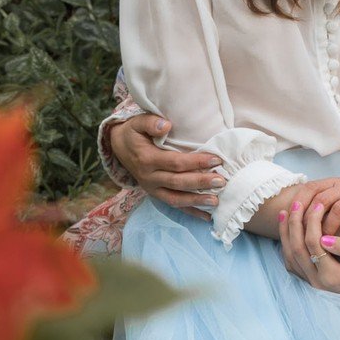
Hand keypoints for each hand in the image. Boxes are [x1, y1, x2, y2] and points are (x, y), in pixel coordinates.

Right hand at [108, 114, 224, 219]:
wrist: (119, 148)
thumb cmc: (133, 133)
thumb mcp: (137, 123)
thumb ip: (150, 122)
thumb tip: (166, 125)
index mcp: (147, 159)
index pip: (175, 163)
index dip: (195, 162)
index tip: (215, 160)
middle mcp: (149, 177)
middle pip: (177, 183)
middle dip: (200, 183)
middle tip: (221, 181)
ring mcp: (152, 189)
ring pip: (176, 199)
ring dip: (196, 201)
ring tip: (216, 201)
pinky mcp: (156, 195)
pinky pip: (174, 206)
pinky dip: (190, 212)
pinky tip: (207, 217)